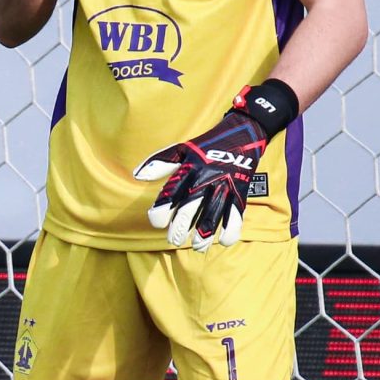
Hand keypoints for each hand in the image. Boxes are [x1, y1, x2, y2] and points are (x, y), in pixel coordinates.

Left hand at [135, 84, 297, 250]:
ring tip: (197, 246)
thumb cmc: (207, 145)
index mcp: (190, 167)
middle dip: (181, 226)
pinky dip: (232, 229)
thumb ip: (160, 163)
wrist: (242, 133)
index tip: (157, 222)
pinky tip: (224, 241)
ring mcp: (225, 185)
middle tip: (173, 240)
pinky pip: (237, 213)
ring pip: (214, 213)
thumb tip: (138, 176)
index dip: (163, 207)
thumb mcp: (183, 149)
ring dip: (205, 233)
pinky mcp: (240, 190)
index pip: (173, 189)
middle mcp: (206, 177)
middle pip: (191, 205)